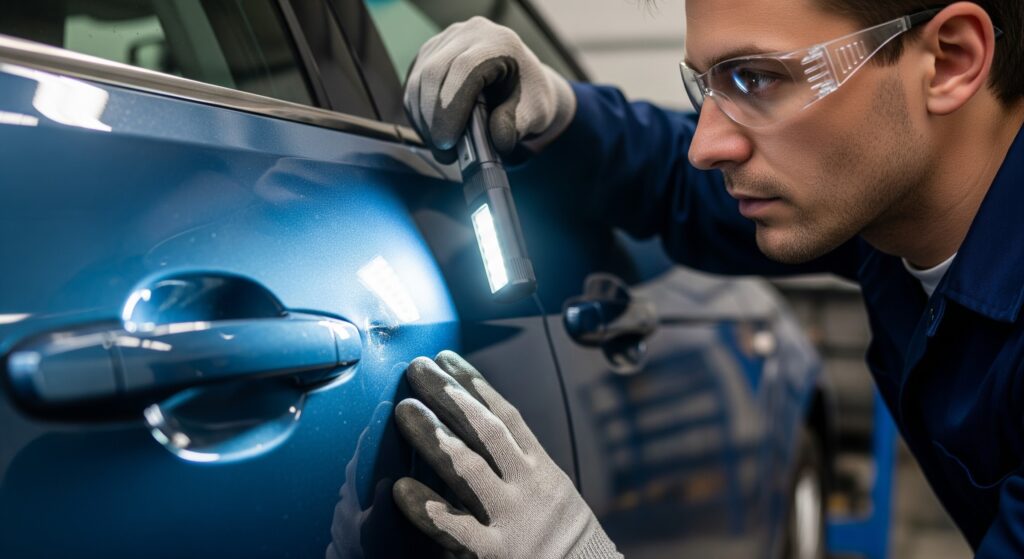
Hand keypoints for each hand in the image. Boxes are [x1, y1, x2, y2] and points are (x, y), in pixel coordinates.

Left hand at [392, 351, 621, 558]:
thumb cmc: (562, 535)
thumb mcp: (551, 489)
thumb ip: (518, 462)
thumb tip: (477, 427)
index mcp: (539, 468)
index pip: (506, 416)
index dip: (475, 385)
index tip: (447, 358)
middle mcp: (527, 486)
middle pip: (485, 431)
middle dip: (450, 396)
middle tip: (419, 368)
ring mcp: (513, 518)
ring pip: (469, 469)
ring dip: (434, 436)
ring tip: (405, 410)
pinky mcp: (498, 554)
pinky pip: (458, 530)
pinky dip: (429, 509)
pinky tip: (401, 490)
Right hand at [404, 17, 576, 162]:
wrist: (523, 84)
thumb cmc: (529, 96)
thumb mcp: (534, 113)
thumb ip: (514, 126)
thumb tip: (496, 141)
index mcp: (498, 42)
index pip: (465, 69)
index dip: (452, 107)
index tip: (448, 141)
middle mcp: (468, 34)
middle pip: (434, 73)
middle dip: (433, 120)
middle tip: (445, 152)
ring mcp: (445, 41)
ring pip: (418, 81)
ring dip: (424, 121)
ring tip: (442, 147)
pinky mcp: (429, 55)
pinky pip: (412, 86)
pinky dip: (419, 114)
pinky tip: (434, 132)